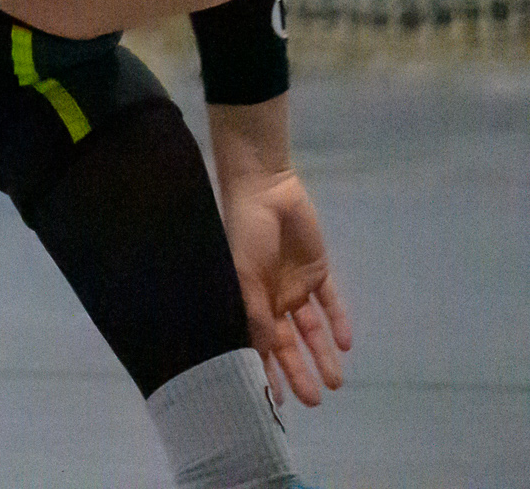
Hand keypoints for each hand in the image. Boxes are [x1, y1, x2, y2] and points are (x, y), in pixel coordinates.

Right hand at [221, 161, 352, 406]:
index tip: (274, 400)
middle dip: (298, 370)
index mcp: (248, 298)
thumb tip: (264, 352)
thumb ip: (258, 313)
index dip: (265, 370)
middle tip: (313, 400)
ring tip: (335, 382)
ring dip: (322, 354)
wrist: (267, 191)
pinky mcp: (318, 272)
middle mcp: (272, 297)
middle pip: (287, 342)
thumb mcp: (245, 275)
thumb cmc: (247, 233)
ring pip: (311, 329)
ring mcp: (296, 285)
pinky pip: (330, 303)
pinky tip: (345, 344)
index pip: (257, 343)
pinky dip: (338, 322)